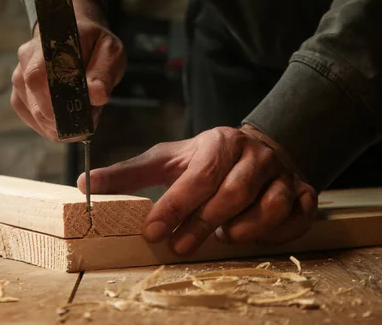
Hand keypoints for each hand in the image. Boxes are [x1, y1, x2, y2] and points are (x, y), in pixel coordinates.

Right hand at [10, 0, 126, 140]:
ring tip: (82, 117)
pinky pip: (30, 118)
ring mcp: (19, 77)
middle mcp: (27, 58)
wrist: (77, 37)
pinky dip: (50, 127)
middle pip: (35, 101)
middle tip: (88, 122)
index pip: (39, 75)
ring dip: (59, 125)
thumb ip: (103, 73)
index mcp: (48, 44)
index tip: (82, 117)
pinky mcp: (19, 93)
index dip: (57, 103)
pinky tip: (67, 123)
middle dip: (63, 121)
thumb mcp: (110, 52)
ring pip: (33, 113)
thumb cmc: (94, 45)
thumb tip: (96, 95)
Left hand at [77, 126, 317, 254]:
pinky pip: (299, 217)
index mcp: (219, 143)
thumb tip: (86, 183)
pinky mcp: (304, 192)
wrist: (256, 149)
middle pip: (232, 193)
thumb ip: (130, 173)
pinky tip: (253, 236)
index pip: (197, 177)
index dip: (175, 206)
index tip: (153, 231)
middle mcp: (254, 155)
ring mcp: (283, 174)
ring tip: (222, 237)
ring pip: (271, 206)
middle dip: (203, 224)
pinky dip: (278, 233)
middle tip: (179, 247)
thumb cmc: (205, 159)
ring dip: (245, 228)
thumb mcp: (167, 159)